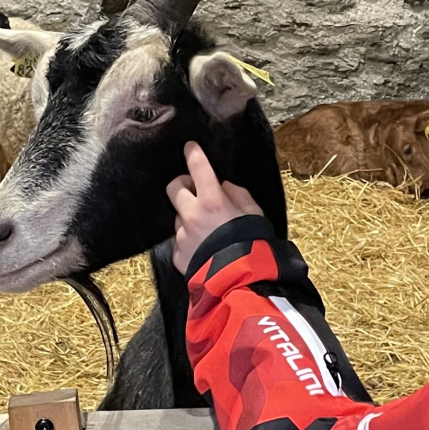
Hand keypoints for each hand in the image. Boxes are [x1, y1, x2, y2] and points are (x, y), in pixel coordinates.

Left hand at [166, 141, 262, 274]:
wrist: (242, 282)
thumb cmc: (254, 246)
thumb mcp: (254, 214)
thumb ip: (238, 195)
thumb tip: (224, 188)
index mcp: (212, 201)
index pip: (198, 167)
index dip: (193, 153)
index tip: (190, 147)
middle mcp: (192, 215)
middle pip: (174, 188)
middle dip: (183, 185)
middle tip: (194, 190)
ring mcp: (182, 236)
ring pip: (178, 217)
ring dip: (189, 218)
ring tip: (208, 232)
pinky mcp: (178, 255)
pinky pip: (181, 241)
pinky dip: (190, 241)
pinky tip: (204, 249)